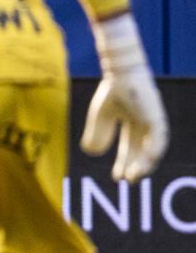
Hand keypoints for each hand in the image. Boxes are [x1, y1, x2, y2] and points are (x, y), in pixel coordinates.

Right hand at [79, 14, 169, 182]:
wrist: (119, 72)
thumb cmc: (112, 90)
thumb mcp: (100, 115)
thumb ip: (96, 132)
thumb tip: (91, 153)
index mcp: (134, 123)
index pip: (131, 148)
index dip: (124, 163)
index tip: (118, 177)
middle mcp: (146, 124)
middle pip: (143, 151)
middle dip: (135, 167)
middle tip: (128, 181)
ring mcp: (154, 121)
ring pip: (154, 148)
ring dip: (145, 163)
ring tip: (135, 175)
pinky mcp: (157, 116)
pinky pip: (160, 137)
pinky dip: (154, 150)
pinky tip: (146, 160)